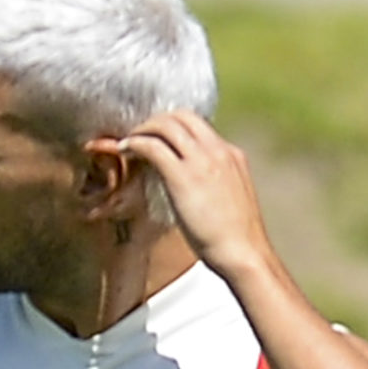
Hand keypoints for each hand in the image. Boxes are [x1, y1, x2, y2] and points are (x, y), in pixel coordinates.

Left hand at [110, 110, 274, 285]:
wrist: (243, 252)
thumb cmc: (235, 239)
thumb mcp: (230, 202)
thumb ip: (216, 187)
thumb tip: (201, 195)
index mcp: (231, 155)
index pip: (200, 127)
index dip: (175, 128)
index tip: (159, 139)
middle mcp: (217, 150)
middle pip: (182, 116)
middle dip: (156, 122)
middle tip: (139, 136)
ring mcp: (201, 161)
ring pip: (166, 125)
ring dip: (143, 130)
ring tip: (127, 144)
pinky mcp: (182, 176)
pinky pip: (153, 146)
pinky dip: (135, 143)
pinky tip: (124, 150)